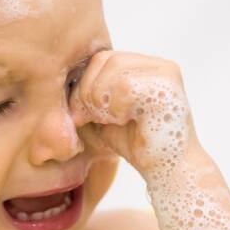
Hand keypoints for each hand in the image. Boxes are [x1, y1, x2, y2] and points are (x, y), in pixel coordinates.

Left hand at [69, 50, 199, 175]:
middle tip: (90, 117)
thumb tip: (61, 80)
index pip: (103, 57)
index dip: (85, 83)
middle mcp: (160, 66)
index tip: (81, 112)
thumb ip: (90, 93)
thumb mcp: (105, 112)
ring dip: (101, 98)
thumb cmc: (136, 144)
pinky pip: (126, 87)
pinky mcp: (168, 92)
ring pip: (114, 68)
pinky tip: (124, 121)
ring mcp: (166, 76)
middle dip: (88, 90)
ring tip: (110, 119)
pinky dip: (115, 107)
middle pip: (106, 59)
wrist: (168, 172)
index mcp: (147, 66)